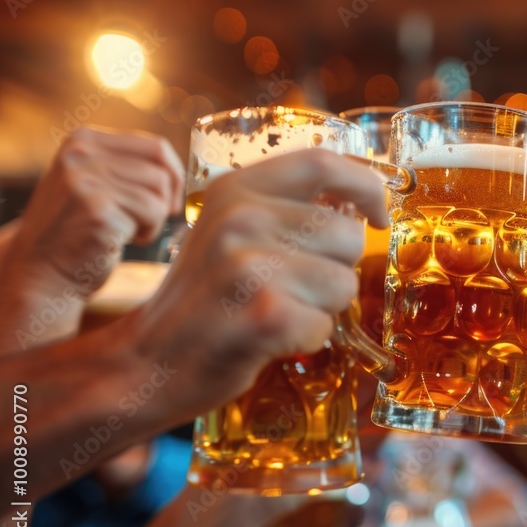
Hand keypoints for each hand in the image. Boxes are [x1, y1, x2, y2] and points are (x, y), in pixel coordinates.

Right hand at [2, 127, 183, 297]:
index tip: (170, 199)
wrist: (42, 269)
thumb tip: (183, 170)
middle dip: (166, 200)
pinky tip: (120, 240)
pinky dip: (147, 233)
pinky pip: (152, 214)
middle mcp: (81, 154)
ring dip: (153, 219)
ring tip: (126, 230)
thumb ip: (129, 166)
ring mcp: (86, 179)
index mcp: (83, 140)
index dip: (174, 175)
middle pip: (161, 170)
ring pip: (160, 192)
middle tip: (150, 220)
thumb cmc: (80, 228)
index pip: (155, 146)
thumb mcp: (97, 182)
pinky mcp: (96, 208)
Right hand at [117, 148, 388, 424]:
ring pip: (343, 283)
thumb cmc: (204, 300)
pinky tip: (269, 339)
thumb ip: (284, 210)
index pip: (322, 163)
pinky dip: (308, 339)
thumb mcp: (229, 233)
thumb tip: (360, 208)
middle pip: (348, 235)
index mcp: (236, 189)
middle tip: (292, 289)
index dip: (366, 186)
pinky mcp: (264, 313)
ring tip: (275, 312)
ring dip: (323, 308)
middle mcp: (241, 217)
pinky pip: (326, 325)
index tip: (378, 214)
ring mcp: (249, 265)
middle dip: (338, 269)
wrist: (147, 362)